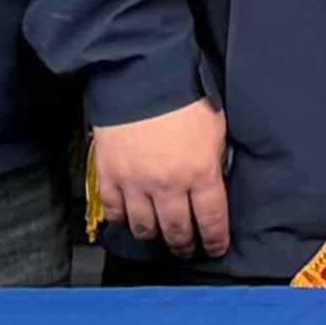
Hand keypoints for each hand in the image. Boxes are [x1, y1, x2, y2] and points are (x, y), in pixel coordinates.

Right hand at [93, 102, 231, 260]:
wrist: (140, 76)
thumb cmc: (183, 96)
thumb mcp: (215, 129)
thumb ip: (213, 161)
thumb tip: (214, 184)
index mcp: (200, 172)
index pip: (211, 221)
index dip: (214, 241)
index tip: (215, 248)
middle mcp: (168, 185)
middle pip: (177, 231)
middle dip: (185, 245)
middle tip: (187, 248)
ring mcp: (136, 183)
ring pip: (144, 228)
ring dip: (154, 236)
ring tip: (159, 236)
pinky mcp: (110, 177)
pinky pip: (115, 213)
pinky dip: (123, 221)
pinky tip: (130, 220)